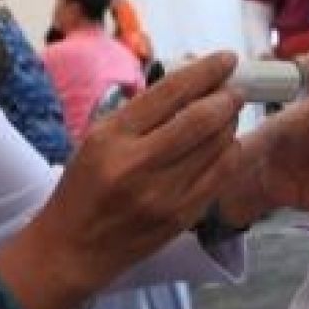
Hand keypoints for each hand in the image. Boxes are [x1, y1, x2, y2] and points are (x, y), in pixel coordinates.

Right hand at [0, 52, 242, 308]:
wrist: (72, 248)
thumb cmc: (83, 186)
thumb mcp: (97, 139)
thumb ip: (140, 113)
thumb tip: (191, 82)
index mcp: (111, 137)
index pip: (169, 93)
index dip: (205, 72)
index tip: (226, 59)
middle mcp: (137, 164)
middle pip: (200, 120)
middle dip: (227, 98)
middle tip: (236, 89)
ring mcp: (162, 195)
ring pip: (216, 147)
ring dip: (230, 124)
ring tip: (229, 115)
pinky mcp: (180, 218)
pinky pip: (220, 177)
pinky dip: (230, 154)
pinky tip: (227, 144)